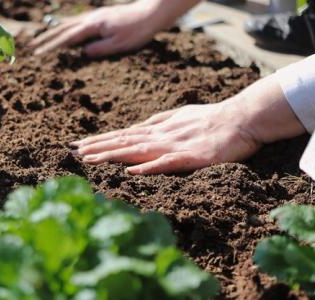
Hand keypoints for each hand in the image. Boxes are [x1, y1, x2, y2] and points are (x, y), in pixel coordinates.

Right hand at [29, 1, 178, 56]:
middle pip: (64, 29)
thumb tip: (82, 53)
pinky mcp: (101, 16)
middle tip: (32, 47)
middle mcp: (92, 18)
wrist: (152, 13)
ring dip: (54, 31)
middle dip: (47, 38)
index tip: (39, 54)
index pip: (68, 38)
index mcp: (94, 26)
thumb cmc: (137, 31)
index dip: (52, 46)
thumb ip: (99, 49)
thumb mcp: (119, 45)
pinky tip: (65, 28)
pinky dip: (67, 25)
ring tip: (42, 38)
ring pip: (69, 23)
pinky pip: (78, 21)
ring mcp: (96, 16)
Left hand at [70, 76, 305, 174]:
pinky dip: (148, 167)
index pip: (123, 135)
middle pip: (123, 141)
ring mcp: (175, 146)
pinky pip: (167, 163)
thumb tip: (138, 127)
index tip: (78, 145)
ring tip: (89, 160)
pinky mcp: (192, 157)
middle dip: (97, 147)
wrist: (243, 117)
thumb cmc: (213, 118)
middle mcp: (161, 136)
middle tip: (71, 152)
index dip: (100, 140)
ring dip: (112, 155)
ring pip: (138, 150)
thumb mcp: (180, 117)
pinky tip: (131, 171)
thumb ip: (159, 122)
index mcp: (158, 129)